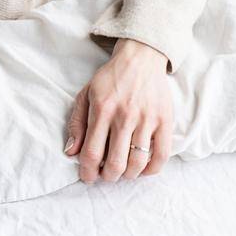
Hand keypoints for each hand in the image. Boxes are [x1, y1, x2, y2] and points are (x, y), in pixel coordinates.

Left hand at [63, 38, 172, 182]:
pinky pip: (161, 155)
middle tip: (105, 175)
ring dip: (128, 175)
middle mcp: (124, 116)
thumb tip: (70, 152)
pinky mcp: (165, 121)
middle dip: (108, 176)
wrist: (141, 58)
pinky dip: (151, 170)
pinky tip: (142, 169)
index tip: (87, 177)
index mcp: (102, 109)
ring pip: (137, 162)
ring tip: (122, 173)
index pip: (92, 152)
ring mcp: (147, 119)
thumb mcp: (86, 94)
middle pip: (115, 163)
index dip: (87, 171)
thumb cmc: (110, 78)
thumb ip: (77, 123)